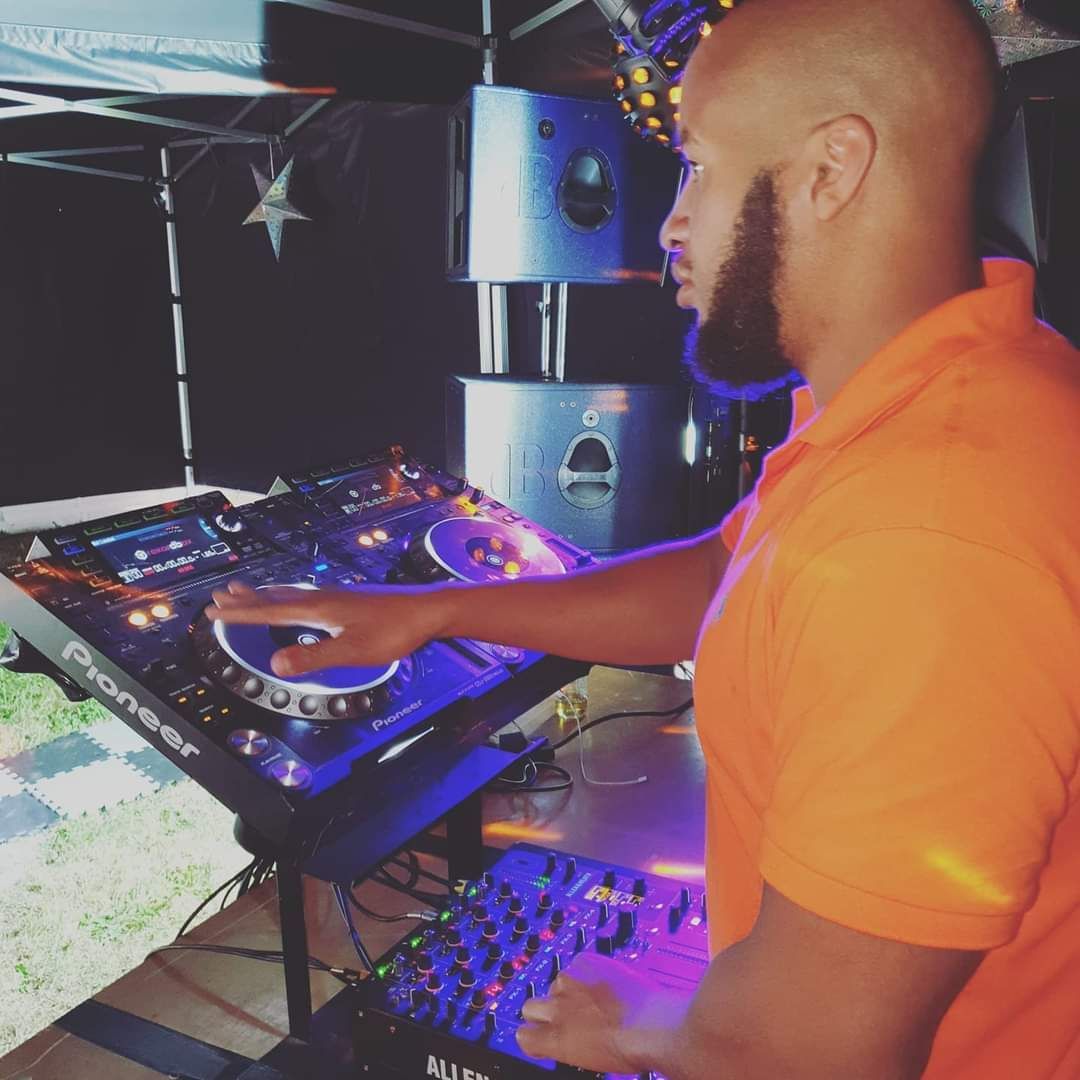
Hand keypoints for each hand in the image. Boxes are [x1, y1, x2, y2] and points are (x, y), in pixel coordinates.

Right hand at [204, 580, 450, 674]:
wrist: (428, 611)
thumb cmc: (395, 630)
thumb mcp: (352, 651)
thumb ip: (314, 657)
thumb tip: (275, 664)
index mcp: (319, 609)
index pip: (270, 612)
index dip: (241, 613)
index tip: (214, 610)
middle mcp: (323, 598)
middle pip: (276, 598)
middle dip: (247, 599)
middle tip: (220, 595)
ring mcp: (336, 597)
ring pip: (291, 594)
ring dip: (266, 595)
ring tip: (248, 591)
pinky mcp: (348, 600)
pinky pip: (306, 596)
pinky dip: (288, 597)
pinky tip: (297, 600)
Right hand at [517, 951, 684, 1074]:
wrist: (659, 1026)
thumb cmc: (632, 1050)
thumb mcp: (592, 1059)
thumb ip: (570, 1044)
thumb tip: (566, 1038)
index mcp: (557, 1040)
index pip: (523, 1036)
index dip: (534, 1034)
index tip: (543, 1033)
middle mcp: (558, 1009)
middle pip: (530, 1006)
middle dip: (545, 1010)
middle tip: (569, 1014)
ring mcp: (571, 982)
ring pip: (557, 982)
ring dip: (570, 989)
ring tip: (596, 998)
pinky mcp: (587, 960)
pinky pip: (578, 964)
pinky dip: (588, 972)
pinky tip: (607, 983)